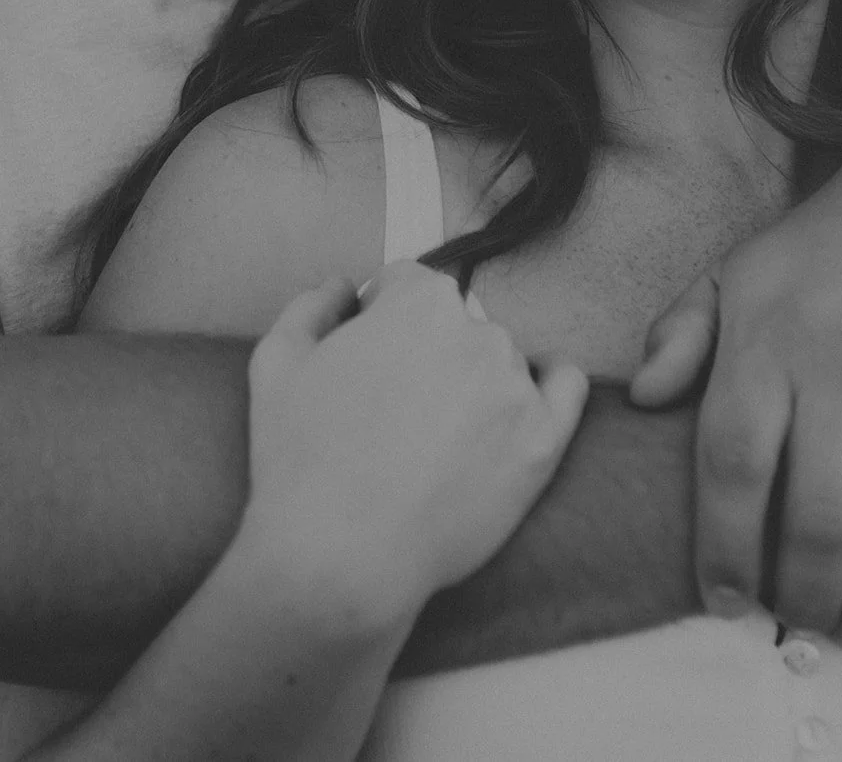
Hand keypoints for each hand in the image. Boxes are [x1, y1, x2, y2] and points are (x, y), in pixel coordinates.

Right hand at [243, 262, 587, 621]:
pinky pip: (565, 389)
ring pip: (499, 364)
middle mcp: (479, 333)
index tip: (366, 359)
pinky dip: (548, 389)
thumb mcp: (276, 363)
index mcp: (420, 303)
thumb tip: (343, 288)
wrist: (343, 555)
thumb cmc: (301, 460)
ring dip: (473, 383)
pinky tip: (519, 408)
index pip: (408, 286)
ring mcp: (517, 388)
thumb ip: (311, 306)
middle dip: (425, 354)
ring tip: (431, 441)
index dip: (380, 319)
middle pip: (455, 325)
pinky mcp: (544, 442)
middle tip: (392, 411)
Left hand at [630, 111, 841, 644]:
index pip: (732, 466)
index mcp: (766, 340)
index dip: (724, 548)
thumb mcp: (737, 272)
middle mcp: (841, 365)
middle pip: (817, 517)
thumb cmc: (827, 250)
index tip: (725, 601)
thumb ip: (681, 333)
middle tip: (803, 627)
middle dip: (806, 594)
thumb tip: (640, 398)